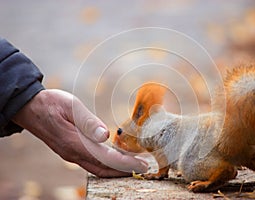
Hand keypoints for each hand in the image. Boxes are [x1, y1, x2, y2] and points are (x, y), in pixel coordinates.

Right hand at [12, 89, 147, 176]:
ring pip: (97, 169)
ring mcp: (70, 154)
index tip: (143, 165)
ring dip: (116, 170)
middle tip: (144, 168)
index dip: (127, 163)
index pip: (107, 158)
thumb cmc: (51, 103)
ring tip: (133, 165)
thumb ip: (88, 122)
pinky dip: (106, 164)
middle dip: (125, 170)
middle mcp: (73, 153)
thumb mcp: (70, 106)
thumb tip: (105, 135)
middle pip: (103, 169)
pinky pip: (91, 163)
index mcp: (74, 143)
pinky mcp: (69, 151)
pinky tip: (115, 159)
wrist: (29, 108)